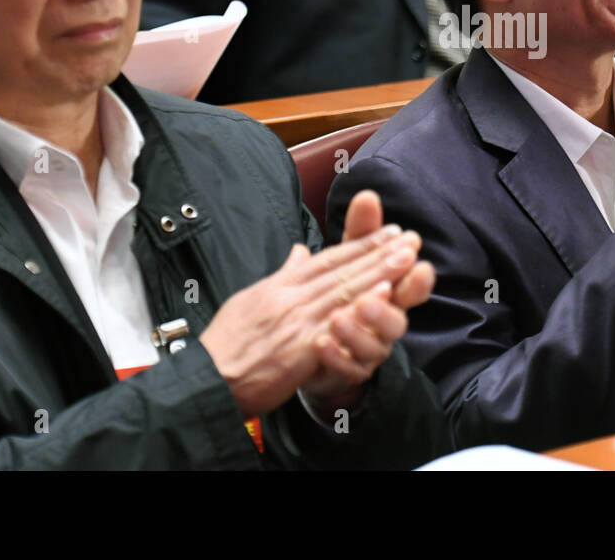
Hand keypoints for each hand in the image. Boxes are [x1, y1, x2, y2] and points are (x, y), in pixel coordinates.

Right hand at [197, 213, 424, 418]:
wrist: (205, 380)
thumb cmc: (226, 344)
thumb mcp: (251, 298)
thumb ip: (282, 274)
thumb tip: (300, 250)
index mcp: (280, 286)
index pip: (327, 259)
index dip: (360, 245)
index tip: (388, 233)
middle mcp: (289, 297)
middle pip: (341, 270)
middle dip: (378, 252)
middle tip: (409, 238)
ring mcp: (294, 321)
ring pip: (343, 291)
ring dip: (377, 272)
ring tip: (405, 257)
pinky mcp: (297, 349)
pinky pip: (334, 325)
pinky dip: (359, 308)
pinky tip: (382, 296)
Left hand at [300, 192, 435, 413]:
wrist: (314, 350)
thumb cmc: (340, 297)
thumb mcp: (349, 262)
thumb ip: (360, 233)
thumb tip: (367, 194)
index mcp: (388, 296)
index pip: (408, 286)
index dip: (414, 276)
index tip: (413, 260)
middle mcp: (384, 325)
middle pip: (398, 319)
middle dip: (389, 304)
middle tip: (378, 289)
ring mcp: (367, 352)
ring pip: (375, 347)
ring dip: (358, 331)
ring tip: (338, 317)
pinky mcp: (347, 373)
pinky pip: (347, 369)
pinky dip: (335, 356)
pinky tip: (321, 343)